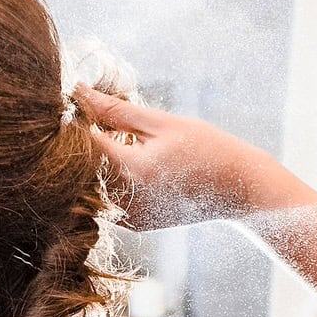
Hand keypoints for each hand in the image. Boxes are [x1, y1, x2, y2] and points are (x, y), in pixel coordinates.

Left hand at [73, 84, 301, 229]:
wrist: (240, 190)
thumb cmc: (206, 149)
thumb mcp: (161, 123)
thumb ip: (115, 110)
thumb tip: (77, 91)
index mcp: (130, 171)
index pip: (80, 141)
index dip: (77, 120)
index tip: (82, 106)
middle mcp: (123, 201)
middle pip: (79, 168)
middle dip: (83, 143)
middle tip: (99, 122)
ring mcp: (127, 218)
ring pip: (88, 186)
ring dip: (94, 163)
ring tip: (121, 144)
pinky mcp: (132, 225)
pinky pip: (104, 200)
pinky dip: (107, 180)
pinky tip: (130, 165)